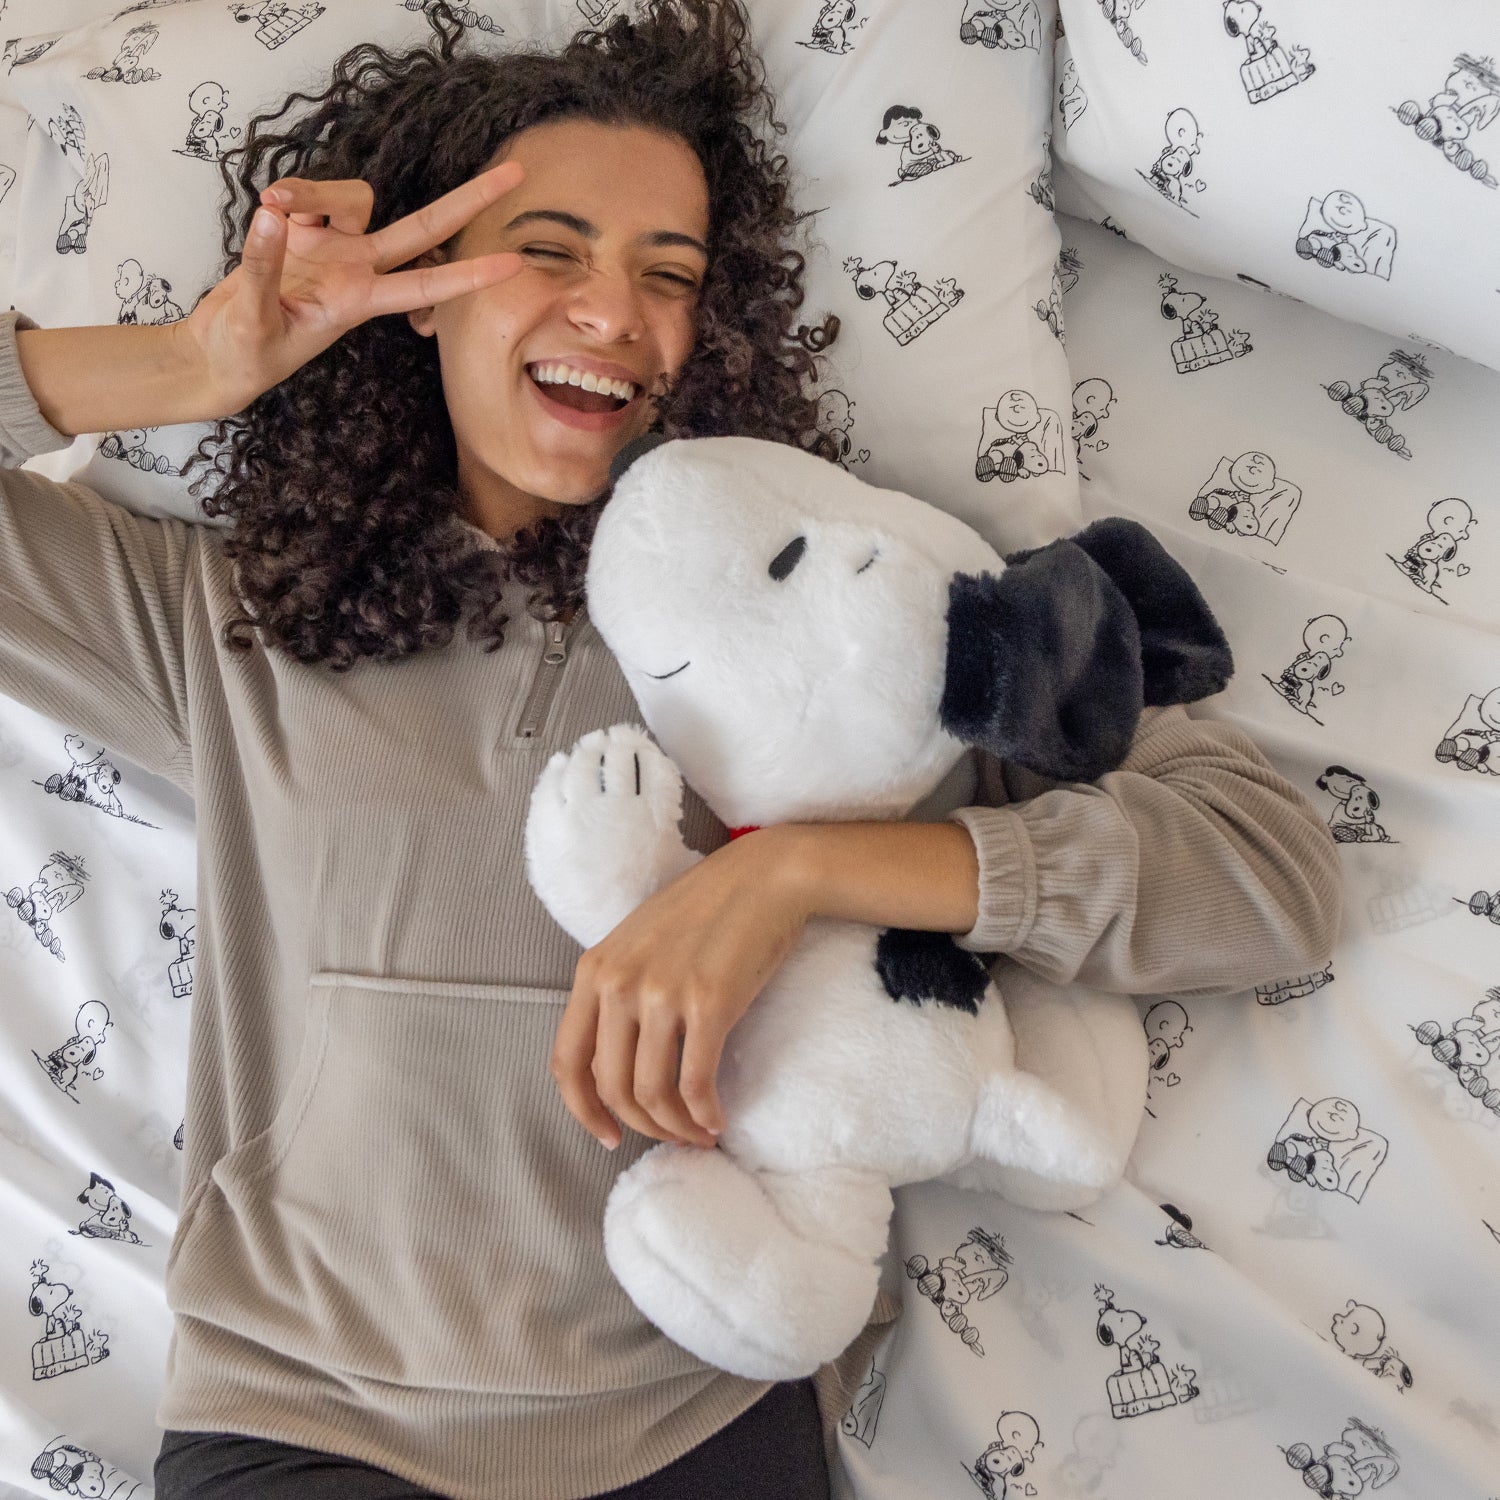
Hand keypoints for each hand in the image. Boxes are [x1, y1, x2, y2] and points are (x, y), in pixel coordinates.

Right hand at [177, 160, 525, 416]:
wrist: (221, 356)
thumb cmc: (244, 355)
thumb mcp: (251, 322)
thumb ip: (261, 269)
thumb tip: (272, 217)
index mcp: (358, 303)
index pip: (425, 285)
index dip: (468, 275)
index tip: (513, 264)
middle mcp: (357, 270)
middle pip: (424, 227)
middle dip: (469, 200)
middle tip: (517, 175)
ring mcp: (333, 248)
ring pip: (355, 197)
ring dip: (316, 190)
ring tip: (271, 204)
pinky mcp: (302, 232)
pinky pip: (310, 194)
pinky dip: (290, 193)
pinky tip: (265, 210)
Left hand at [550, 830, 809, 1151]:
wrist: (765, 877)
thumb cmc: (709, 909)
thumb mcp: (640, 942)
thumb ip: (618, 992)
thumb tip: (618, 1064)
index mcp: (595, 969)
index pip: (567, 1062)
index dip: (583, 1111)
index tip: (608, 1134)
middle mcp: (619, 983)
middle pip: (612, 1087)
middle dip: (640, 1125)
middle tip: (669, 1136)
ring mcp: (661, 994)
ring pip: (651, 1093)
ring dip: (675, 1127)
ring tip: (698, 1133)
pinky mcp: (708, 1004)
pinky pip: (695, 1083)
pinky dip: (704, 1114)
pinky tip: (717, 1120)